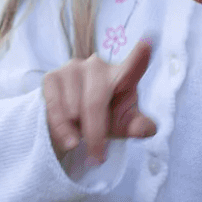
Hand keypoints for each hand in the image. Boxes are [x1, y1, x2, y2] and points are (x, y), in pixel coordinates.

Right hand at [42, 41, 156, 164]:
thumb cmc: (105, 119)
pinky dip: (61, 128)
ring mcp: (74, 67)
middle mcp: (98, 65)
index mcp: (123, 76)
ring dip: (76, 131)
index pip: (133, 66)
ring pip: (73, 108)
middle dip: (95, 133)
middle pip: (94, 102)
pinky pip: (55, 106)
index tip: (149, 42)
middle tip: (97, 158)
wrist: (71, 123)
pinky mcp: (52, 76)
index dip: (139, 56)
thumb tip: (147, 128)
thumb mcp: (123, 126)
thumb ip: (136, 126)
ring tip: (80, 139)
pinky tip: (67, 139)